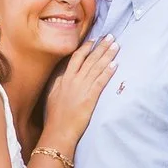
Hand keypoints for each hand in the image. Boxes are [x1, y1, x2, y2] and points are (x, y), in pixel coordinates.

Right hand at [39, 36, 116, 152]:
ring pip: (96, 67)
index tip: (93, 40)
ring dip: (107, 55)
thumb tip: (62, 76)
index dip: (86, 48)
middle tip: (110, 36)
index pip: (76, 58)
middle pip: (89, 59)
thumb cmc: (54, 117)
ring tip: (116, 46)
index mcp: (63, 79)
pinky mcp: (90, 97)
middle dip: (100, 47)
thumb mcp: (52, 95)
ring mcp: (81, 88)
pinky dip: (108, 72)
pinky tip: (115, 64)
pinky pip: (101, 81)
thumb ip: (58, 84)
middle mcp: (72, 80)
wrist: (58, 130)